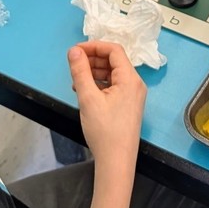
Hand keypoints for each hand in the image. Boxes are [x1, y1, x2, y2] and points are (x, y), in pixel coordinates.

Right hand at [68, 41, 145, 167]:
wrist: (116, 161)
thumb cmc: (104, 131)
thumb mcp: (88, 99)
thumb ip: (80, 72)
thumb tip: (74, 51)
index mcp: (130, 79)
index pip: (114, 50)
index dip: (94, 46)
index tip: (76, 51)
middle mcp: (135, 84)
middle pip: (114, 60)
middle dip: (93, 59)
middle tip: (74, 64)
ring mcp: (132, 95)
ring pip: (112, 73)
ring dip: (94, 72)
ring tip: (76, 79)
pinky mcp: (127, 104)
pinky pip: (113, 85)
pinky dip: (99, 83)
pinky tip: (84, 90)